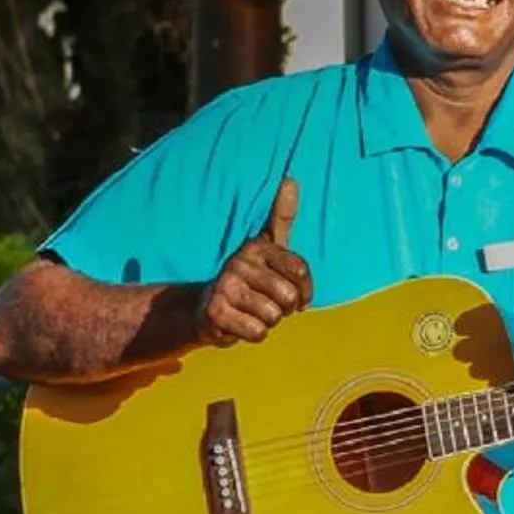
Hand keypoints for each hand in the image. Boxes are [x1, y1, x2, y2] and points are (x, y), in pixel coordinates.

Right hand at [201, 178, 311, 344]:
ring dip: (269, 321)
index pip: (300, 270)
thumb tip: (291, 179)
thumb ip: (282, 217)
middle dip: (285, 308)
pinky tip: (242, 323)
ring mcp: (225, 287)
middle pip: (288, 296)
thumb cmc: (249, 279)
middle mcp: (239, 263)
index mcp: (256, 247)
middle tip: (268, 304)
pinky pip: (258, 332)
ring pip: (273, 315)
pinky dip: (255, 333)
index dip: (306, 290)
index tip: (300, 296)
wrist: (207, 309)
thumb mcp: (267, 247)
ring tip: (253, 312)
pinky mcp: (215, 313)